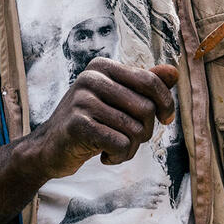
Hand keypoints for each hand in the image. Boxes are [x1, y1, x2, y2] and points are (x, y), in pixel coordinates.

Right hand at [28, 58, 178, 178]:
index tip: (165, 119)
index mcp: (102, 67)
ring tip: (114, 148)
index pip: (150, 81)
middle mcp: (91, 78)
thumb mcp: (117, 100)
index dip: (165, 103)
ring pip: (135, 130)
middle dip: (145, 131)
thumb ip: (144, 85)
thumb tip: (174, 72)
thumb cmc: (90, 122)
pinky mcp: (77, 125)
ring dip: (131, 148)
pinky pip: (120, 144)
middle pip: (146, 108)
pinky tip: (104, 156)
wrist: (50, 148)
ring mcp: (82, 101)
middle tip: (127, 139)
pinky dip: (119, 156)